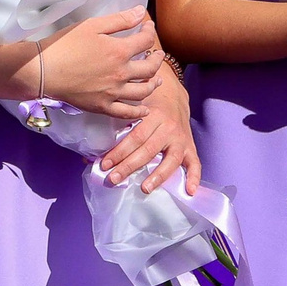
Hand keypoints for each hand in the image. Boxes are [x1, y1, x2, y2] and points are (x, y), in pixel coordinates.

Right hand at [32, 8, 166, 119]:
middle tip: (157, 54)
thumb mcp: (92, 26)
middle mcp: (121, 74)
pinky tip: (144, 109)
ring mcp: (113, 93)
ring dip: (153, 84)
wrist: (43, 70)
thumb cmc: (64, 44)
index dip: (150, 31)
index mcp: (120, 51)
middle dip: (157, 58)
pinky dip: (138, 111)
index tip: (148, 26)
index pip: (146, 41)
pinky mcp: (102, 106)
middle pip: (150, 68)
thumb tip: (142, 12)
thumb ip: (119, 20)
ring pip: (143, 91)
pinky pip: (126, 112)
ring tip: (157, 79)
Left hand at [98, 68, 200, 193]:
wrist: (174, 94)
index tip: (104, 164)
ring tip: (144, 188)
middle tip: (114, 179)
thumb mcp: (134, 106)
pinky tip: (189, 191)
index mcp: (153, 116)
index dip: (119, 152)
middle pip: (148, 150)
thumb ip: (119, 123)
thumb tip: (91, 149)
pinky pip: (195, 163)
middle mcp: (168, 128)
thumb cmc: (148, 103)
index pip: (134, 137)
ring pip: (171, 159)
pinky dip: (194, 177)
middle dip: (129, 166)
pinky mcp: (190, 147)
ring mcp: (181, 138)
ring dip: (158, 175)